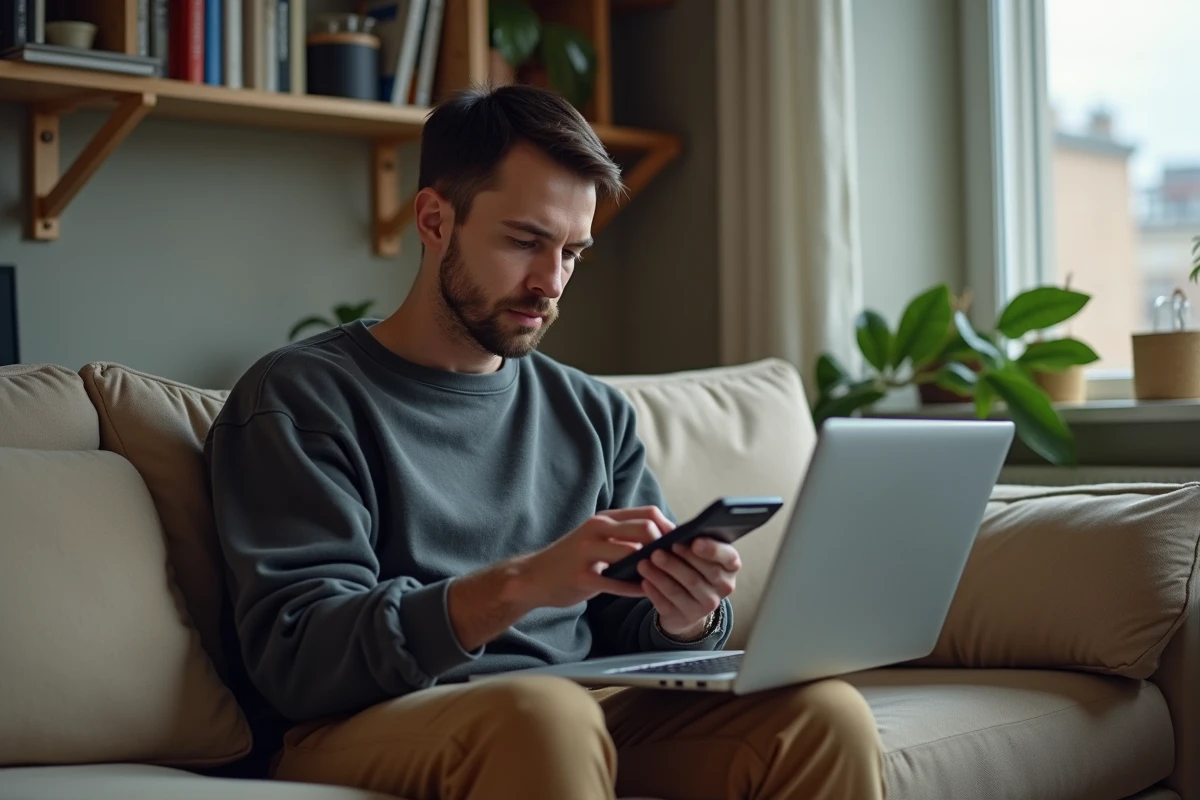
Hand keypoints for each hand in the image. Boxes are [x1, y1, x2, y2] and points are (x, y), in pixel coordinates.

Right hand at [512, 506, 675, 610]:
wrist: (533, 577)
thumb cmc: (572, 559)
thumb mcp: (595, 537)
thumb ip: (623, 534)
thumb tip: (662, 536)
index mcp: (603, 518)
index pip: (648, 513)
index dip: (669, 528)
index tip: (679, 543)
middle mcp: (596, 530)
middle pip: (645, 529)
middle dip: (665, 546)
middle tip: (674, 563)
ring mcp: (588, 553)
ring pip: (633, 554)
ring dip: (652, 568)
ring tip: (662, 578)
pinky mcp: (582, 577)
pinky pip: (618, 583)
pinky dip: (635, 589)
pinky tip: (645, 592)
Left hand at [638, 537, 740, 638]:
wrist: (687, 605)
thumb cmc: (692, 567)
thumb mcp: (696, 553)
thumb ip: (687, 540)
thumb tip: (665, 528)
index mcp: (729, 567)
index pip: (729, 558)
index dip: (713, 550)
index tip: (695, 542)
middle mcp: (722, 588)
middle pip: (700, 575)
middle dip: (676, 562)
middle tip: (657, 551)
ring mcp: (705, 606)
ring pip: (680, 590)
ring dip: (660, 576)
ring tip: (643, 563)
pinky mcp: (685, 618)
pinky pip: (667, 604)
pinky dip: (654, 592)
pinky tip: (644, 582)